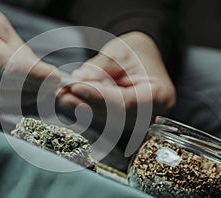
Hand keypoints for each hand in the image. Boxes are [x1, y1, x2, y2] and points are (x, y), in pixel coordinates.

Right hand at [0, 0, 59, 105]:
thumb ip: (18, 49)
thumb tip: (41, 72)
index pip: (8, 67)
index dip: (36, 76)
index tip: (55, 78)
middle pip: (2, 85)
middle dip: (34, 88)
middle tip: (52, 87)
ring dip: (21, 98)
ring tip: (40, 92)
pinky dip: (4, 99)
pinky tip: (20, 94)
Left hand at [57, 32, 174, 111]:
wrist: (143, 58)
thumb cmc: (136, 53)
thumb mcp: (120, 53)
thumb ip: (101, 69)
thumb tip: (79, 80)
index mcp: (158, 95)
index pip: (124, 102)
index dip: (98, 96)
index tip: (76, 87)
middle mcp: (150, 114)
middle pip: (112, 115)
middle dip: (84, 103)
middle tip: (62, 93)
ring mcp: (137, 121)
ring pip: (104, 118)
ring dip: (81, 107)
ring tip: (62, 94)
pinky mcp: (124, 121)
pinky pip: (103, 116)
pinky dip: (86, 107)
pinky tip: (70, 99)